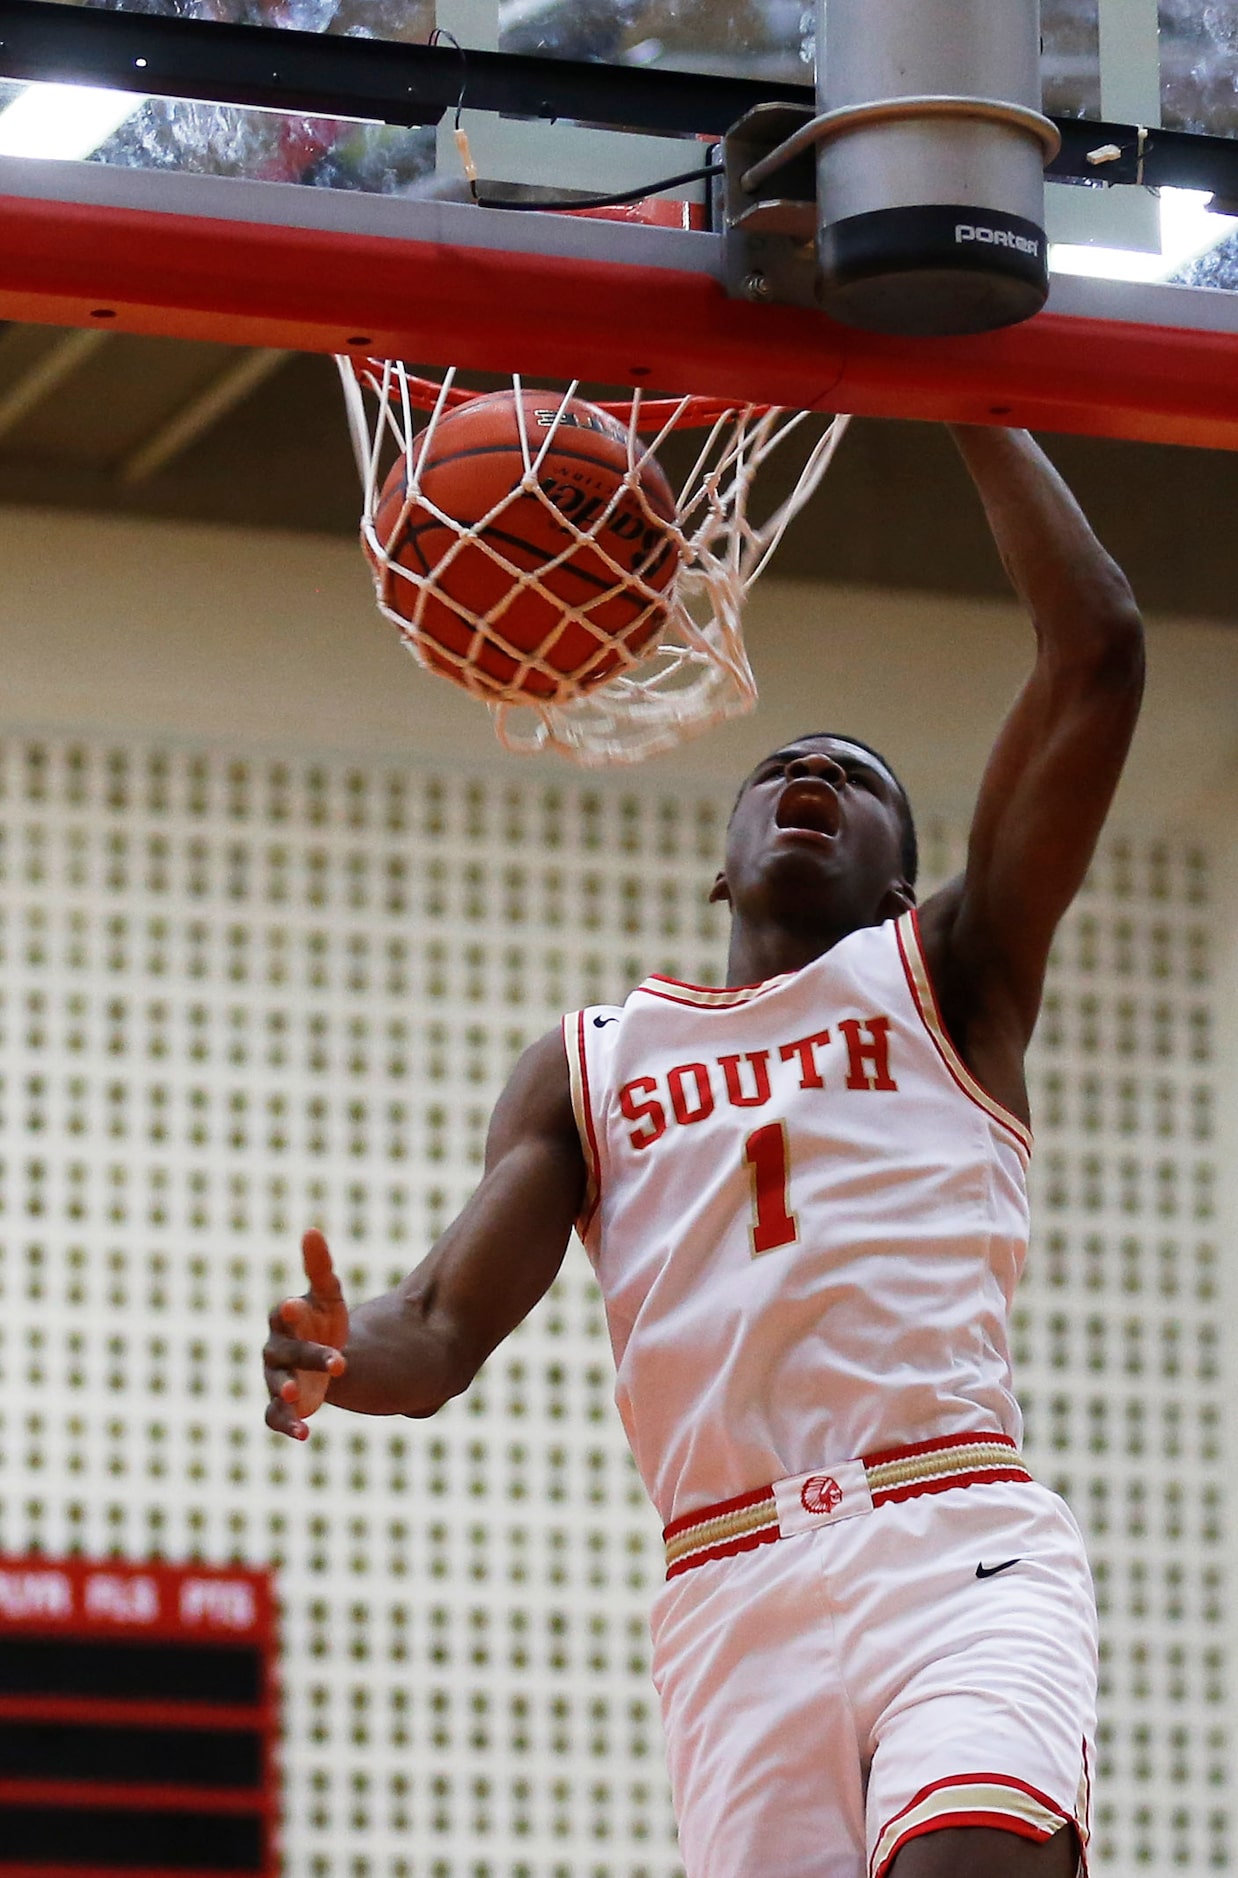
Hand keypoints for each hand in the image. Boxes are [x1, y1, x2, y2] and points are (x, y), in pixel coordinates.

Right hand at [263, 1229, 349, 1439]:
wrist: (328, 1357)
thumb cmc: (324, 1321)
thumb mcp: (327, 1296)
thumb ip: (319, 1267)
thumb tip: (311, 1230)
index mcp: (285, 1320)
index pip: (284, 1315)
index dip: (290, 1312)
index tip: (297, 1305)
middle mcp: (276, 1349)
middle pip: (287, 1353)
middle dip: (310, 1357)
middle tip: (340, 1362)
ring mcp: (277, 1377)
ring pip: (277, 1386)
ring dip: (287, 1393)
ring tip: (301, 1398)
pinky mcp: (283, 1403)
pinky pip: (274, 1416)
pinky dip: (286, 1424)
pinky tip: (305, 1434)